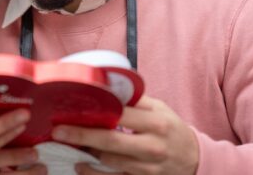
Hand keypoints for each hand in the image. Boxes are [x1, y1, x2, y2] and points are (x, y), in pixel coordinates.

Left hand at [52, 96, 198, 174]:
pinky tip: (80, 165)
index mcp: (156, 123)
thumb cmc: (171, 129)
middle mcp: (152, 146)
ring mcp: (147, 167)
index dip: (96, 112)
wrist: (194, 159)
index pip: (121, 115)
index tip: (73, 109)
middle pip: (111, 141)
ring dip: (85, 153)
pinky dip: (94, 173)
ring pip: (109, 162)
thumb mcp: (159, 110)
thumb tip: (107, 85)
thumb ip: (135, 100)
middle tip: (58, 131)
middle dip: (82, 136)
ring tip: (66, 144)